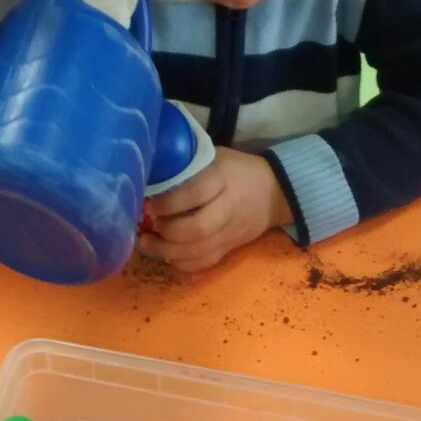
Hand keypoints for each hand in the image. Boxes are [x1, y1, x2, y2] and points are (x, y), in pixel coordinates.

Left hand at [140, 148, 292, 272]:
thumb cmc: (237, 170)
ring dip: (167, 250)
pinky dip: (181, 263)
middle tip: (147, 224)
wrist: (273, 192)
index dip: (170, 202)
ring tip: (147, 241)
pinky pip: (204, 263)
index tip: (148, 203)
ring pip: (199, 251)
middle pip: (199, 229)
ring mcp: (230, 233)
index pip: (196, 193)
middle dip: (167, 231)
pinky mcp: (229, 249)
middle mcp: (228, 209)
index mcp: (224, 180)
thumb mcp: (215, 157)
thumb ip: (188, 165)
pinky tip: (166, 254)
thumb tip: (148, 172)